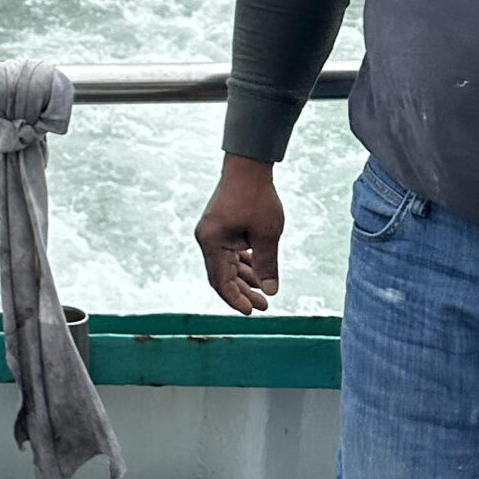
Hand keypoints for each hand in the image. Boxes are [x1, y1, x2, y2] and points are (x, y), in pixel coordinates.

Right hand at [194, 156, 284, 314]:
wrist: (248, 167)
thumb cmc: (256, 197)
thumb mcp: (266, 234)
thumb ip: (267, 264)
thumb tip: (270, 291)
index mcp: (212, 242)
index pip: (220, 280)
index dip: (235, 298)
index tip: (251, 311)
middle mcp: (207, 239)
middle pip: (223, 275)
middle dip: (242, 291)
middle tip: (263, 306)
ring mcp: (213, 233)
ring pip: (227, 264)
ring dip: (245, 278)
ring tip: (264, 293)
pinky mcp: (221, 227)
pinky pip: (230, 252)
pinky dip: (243, 263)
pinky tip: (258, 272)